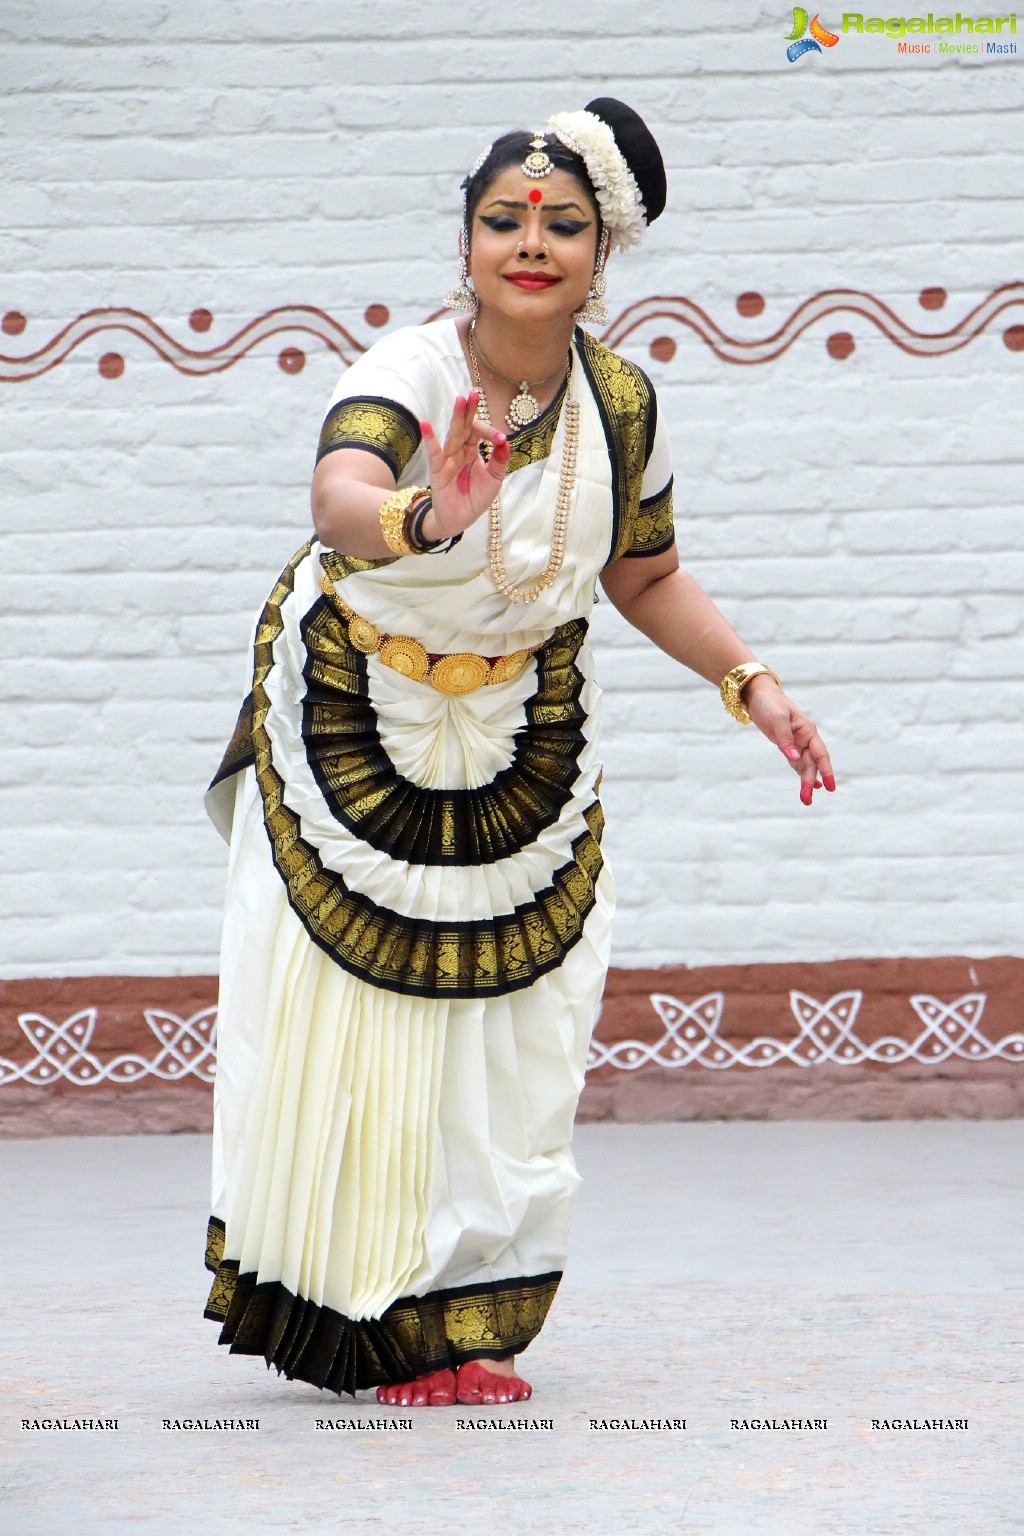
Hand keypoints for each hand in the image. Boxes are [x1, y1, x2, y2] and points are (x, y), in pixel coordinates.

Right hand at [419, 391, 510, 539]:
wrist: (460, 520)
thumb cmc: (475, 498)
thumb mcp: (494, 479)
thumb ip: (500, 460)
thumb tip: (506, 440)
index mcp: (473, 451)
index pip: (479, 433)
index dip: (489, 433)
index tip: (500, 439)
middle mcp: (460, 452)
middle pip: (465, 427)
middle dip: (469, 411)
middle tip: (474, 393)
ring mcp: (448, 459)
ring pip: (453, 435)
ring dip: (456, 418)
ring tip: (460, 400)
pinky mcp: (438, 470)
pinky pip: (434, 453)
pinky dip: (430, 439)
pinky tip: (425, 424)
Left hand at [744, 674, 835, 805]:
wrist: (757, 694)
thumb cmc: (769, 703)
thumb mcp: (777, 719)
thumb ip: (785, 739)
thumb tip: (794, 758)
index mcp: (807, 730)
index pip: (820, 754)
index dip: (826, 771)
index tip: (830, 787)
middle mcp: (805, 738)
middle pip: (811, 764)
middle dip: (809, 782)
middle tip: (807, 801)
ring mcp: (797, 743)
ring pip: (804, 766)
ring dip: (806, 782)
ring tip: (806, 800)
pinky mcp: (787, 746)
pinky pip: (797, 763)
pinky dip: (802, 774)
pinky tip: (809, 786)